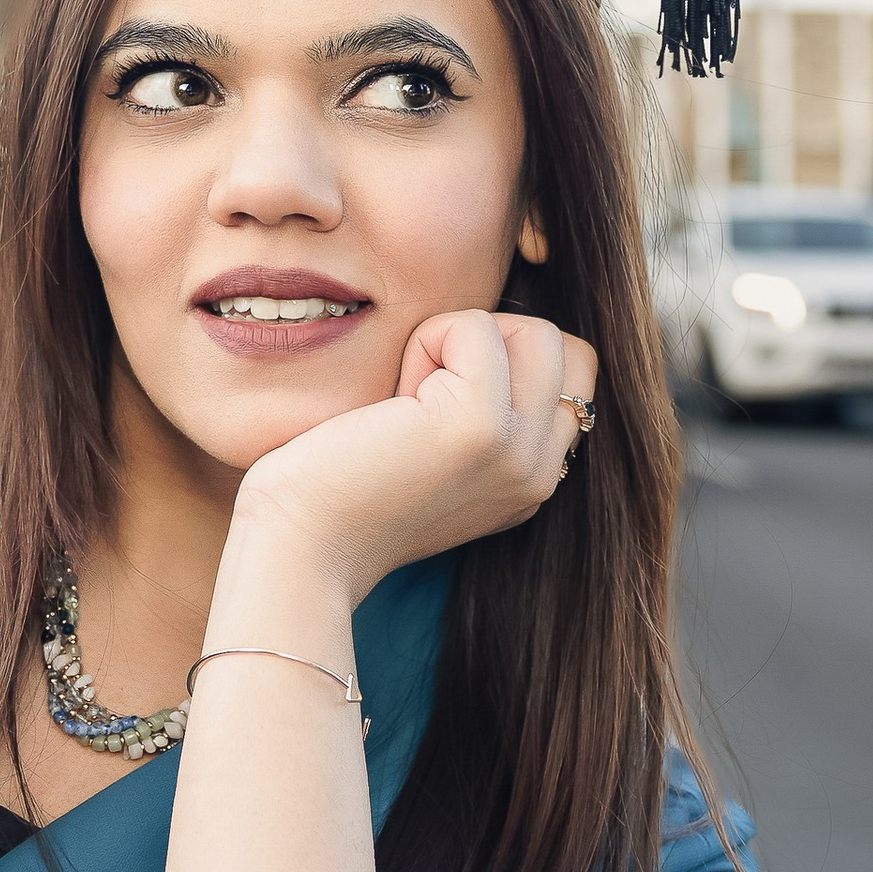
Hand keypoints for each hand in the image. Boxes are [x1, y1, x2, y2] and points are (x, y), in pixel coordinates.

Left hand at [231, 308, 595, 603]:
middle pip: (564, 349)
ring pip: (536, 332)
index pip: (570, 377)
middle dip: (492, 343)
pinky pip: (476, 327)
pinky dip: (427, 340)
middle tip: (422, 393)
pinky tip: (394, 398)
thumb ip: (484, 412)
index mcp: (533, 480)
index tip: (437, 401)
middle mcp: (540, 473)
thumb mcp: (436, 454)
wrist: (301, 544)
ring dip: (462, 339)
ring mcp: (518, 452)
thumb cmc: (341, 489)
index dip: (506, 360)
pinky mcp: (480, 425)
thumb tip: (495, 334)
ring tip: (409, 396)